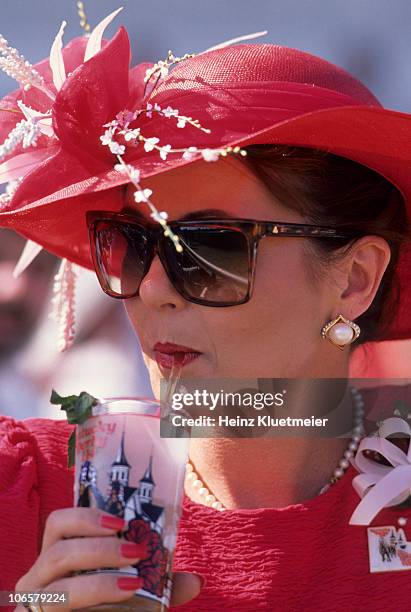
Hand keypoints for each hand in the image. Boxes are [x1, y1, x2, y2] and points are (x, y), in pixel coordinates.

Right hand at [14, 507, 201, 609]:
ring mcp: (35, 604)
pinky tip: (117, 606)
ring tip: (133, 583)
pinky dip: (93, 602)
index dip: (86, 517)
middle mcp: (38, 577)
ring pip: (58, 588)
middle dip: (99, 550)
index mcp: (58, 554)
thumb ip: (158, 585)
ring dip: (99, 583)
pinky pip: (60, 610)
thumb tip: (197, 582)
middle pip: (58, 551)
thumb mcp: (132, 591)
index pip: (58, 523)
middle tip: (136, 553)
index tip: (122, 523)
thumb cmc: (104, 607)